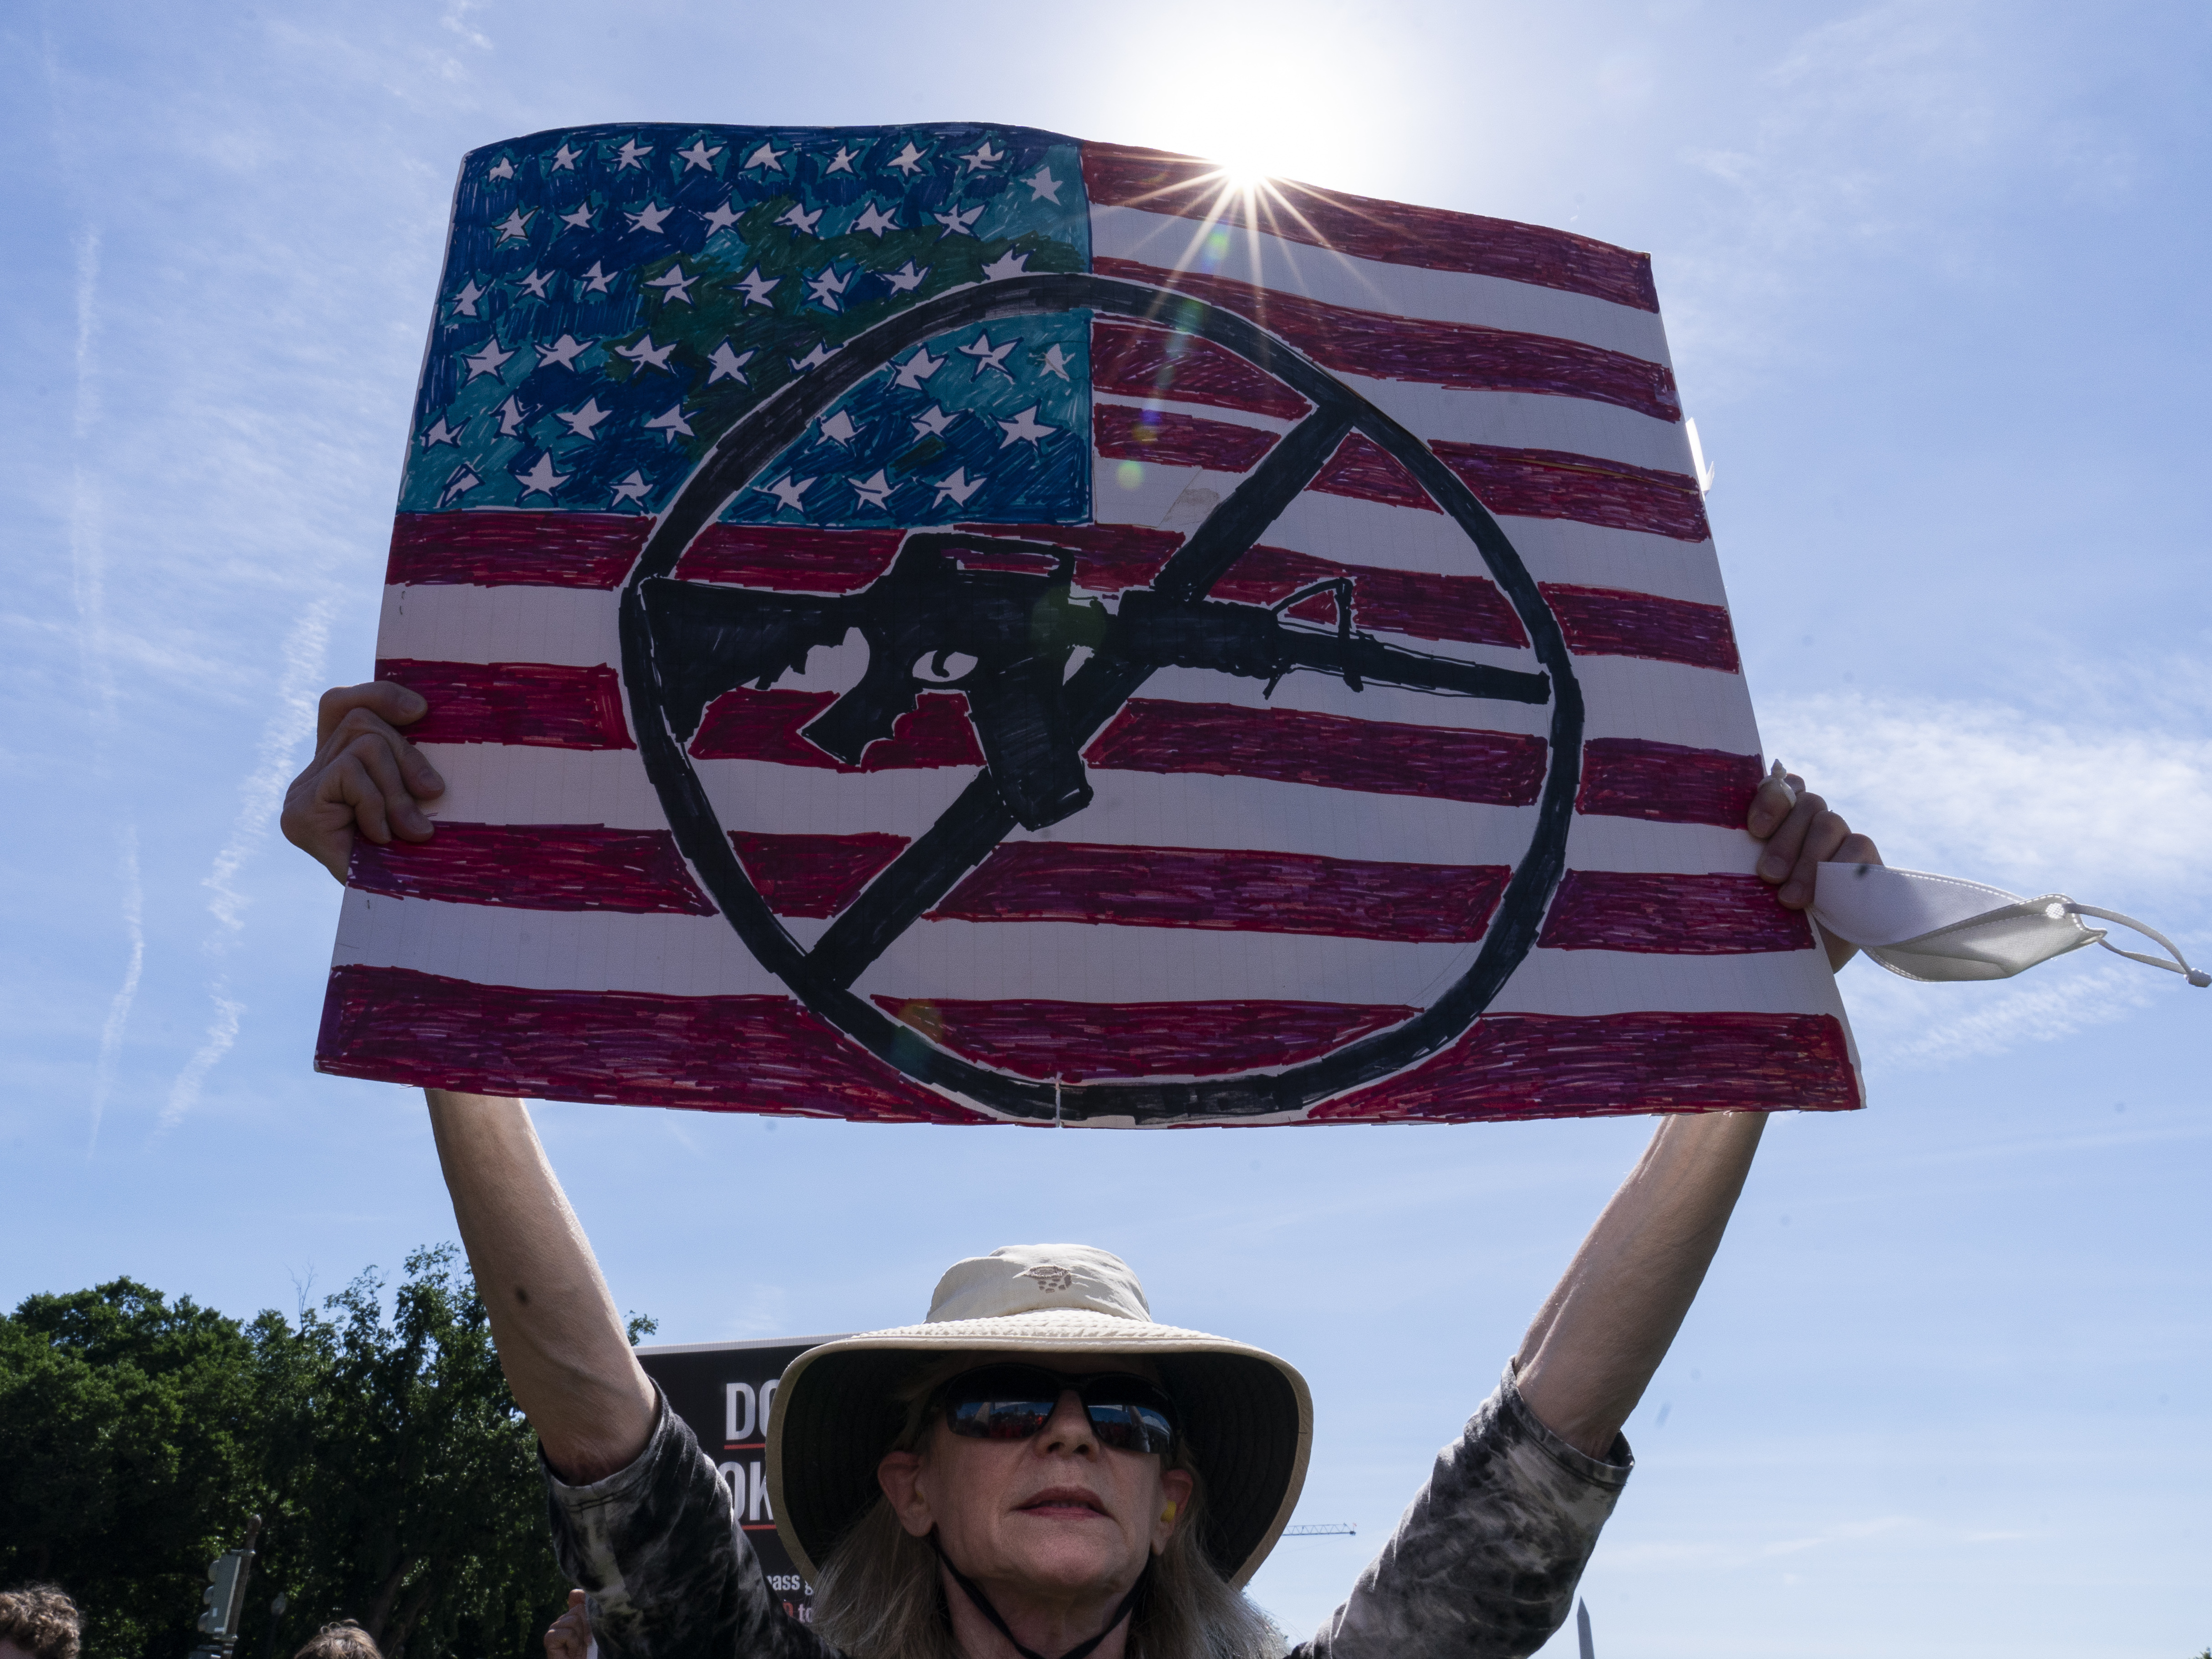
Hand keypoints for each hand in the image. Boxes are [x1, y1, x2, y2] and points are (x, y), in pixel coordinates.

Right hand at [281, 681, 445, 881]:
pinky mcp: (299, 814)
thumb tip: (422, 710)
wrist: (398, 913)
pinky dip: (377, 805)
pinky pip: (351, 776)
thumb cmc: (416, 855)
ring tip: (410, 829)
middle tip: (432, 793)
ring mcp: (300, 794)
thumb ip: (407, 760)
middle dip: (405, 755)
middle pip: (361, 722)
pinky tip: (381, 838)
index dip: (379, 695)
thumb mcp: (417, 794)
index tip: (422, 711)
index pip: (340, 704)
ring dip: (397, 788)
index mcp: (334, 765)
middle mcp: (309, 776)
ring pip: (363, 745)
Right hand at [545, 1589, 589, 1658]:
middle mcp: (561, 1620)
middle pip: (579, 1610)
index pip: (578, 1598)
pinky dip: (574, 1645)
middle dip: (587, 1628)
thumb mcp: (591, 1630)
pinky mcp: (549, 1638)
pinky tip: (570, 1653)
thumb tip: (575, 1591)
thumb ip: (586, 1611)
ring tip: (577, 1649)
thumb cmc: (586, 1653)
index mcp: (571, 1616)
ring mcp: (553, 1628)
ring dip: (580, 1638)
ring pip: (574, 1621)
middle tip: (585, 1643)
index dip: (588, 1606)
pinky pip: (568, 1633)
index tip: (591, 1622)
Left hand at [1746, 761, 1879, 970]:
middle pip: (1806, 803)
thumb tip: (1704, 839)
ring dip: (1807, 860)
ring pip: (1830, 823)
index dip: (1770, 798)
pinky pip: (1858, 846)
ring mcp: (1840, 843)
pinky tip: (1824, 896)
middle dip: (1784, 839)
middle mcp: (1811, 826)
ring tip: (1789, 899)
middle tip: (1766, 875)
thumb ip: (1734, 858)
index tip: (1754, 829)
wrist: (1793, 969)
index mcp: (1780, 822)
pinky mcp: (1865, 864)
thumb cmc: (1757, 924)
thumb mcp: (1741, 888)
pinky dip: (1839, 866)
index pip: (1781, 787)